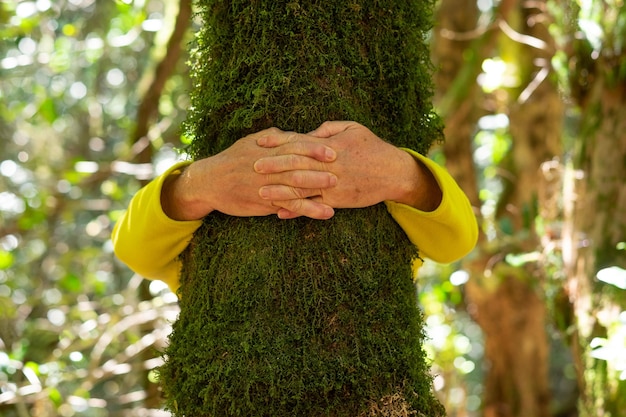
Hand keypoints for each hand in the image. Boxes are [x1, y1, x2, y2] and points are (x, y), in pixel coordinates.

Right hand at [160, 128, 337, 220]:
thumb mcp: (249, 142)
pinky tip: (326, 213)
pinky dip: (309, 209)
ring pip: (295, 186)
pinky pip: (290, 206)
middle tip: (341, 168)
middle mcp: (267, 166)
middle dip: (319, 166)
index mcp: (266, 150)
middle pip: (297, 165)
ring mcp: (266, 185)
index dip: (314, 148)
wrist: (208, 182)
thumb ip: (272, 137)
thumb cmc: (232, 160)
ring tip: (338, 189)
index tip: (333, 149)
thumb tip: (291, 133)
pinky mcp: (264, 202)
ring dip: (318, 187)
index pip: (294, 146)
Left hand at [255, 121, 441, 217]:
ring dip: (279, 191)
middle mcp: (328, 165)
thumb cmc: (373, 147)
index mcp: (330, 145)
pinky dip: (297, 210)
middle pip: (295, 164)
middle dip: (273, 164)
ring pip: (301, 187)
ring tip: (260, 192)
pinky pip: (313, 206)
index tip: (259, 140)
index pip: (298, 141)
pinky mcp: (337, 200)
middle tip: (253, 165)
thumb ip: (329, 129)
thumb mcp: (353, 128)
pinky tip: (281, 213)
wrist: (394, 173)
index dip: (278, 141)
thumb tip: (310, 132)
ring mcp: (332, 184)